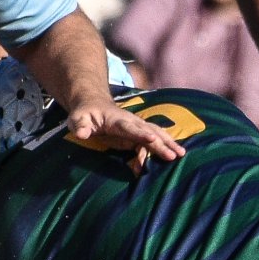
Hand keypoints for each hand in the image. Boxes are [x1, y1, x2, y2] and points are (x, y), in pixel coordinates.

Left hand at [63, 96, 187, 164]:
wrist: (93, 103)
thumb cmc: (84, 113)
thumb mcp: (77, 119)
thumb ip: (80, 126)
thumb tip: (81, 134)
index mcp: (116, 119)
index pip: (130, 127)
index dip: (141, 134)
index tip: (152, 139)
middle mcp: (130, 122)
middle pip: (149, 131)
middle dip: (162, 143)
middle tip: (175, 155)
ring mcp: (135, 127)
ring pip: (155, 134)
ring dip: (168, 143)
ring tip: (181, 154)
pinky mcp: (137, 133)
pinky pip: (151, 141)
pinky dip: (161, 148)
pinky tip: (170, 156)